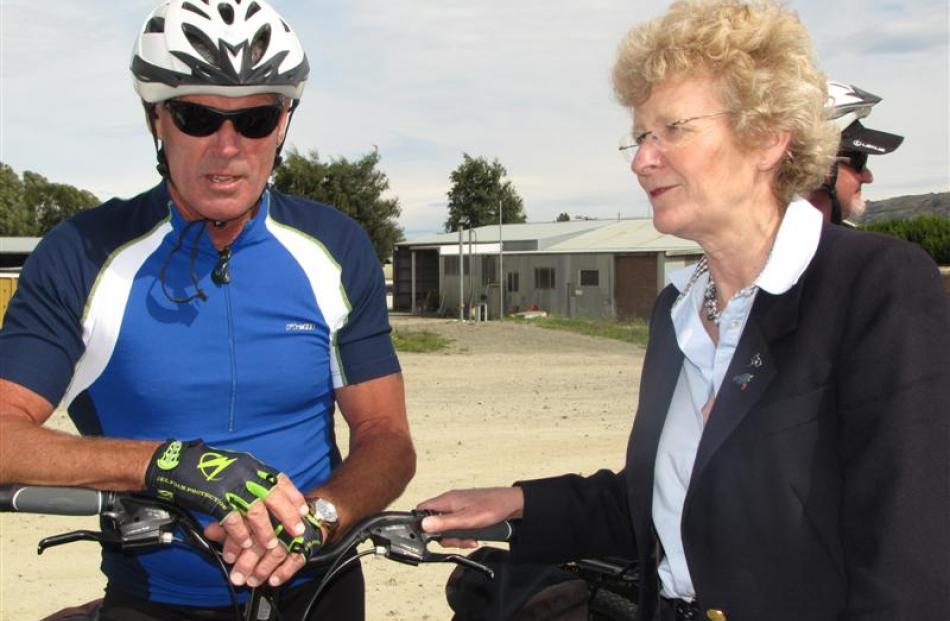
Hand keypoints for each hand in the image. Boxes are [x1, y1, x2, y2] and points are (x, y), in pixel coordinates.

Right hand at [145, 439, 308, 550]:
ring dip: (265, 530)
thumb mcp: (235, 467)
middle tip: (298, 530)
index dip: (293, 496)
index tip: (303, 509)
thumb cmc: (206, 468)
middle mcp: (245, 474)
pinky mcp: (214, 499)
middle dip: (288, 515)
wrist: (175, 464)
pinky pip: (233, 520)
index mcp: (251, 466)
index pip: (280, 480)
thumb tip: (271, 494)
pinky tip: (246, 544)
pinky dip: (241, 534)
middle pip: (273, 496)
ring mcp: (230, 486)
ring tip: (272, 543)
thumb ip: (252, 478)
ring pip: (256, 511)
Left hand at [205, 509, 322, 587]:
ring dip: (264, 568)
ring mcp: (296, 530)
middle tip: (237, 576)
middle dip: (249, 561)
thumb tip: (209, 531)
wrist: (307, 508)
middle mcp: (281, 515)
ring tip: (252, 581)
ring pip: (278, 551)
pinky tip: (273, 580)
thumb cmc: (271, 509)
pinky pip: (297, 559)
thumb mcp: (246, 510)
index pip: (250, 522)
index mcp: (265, 502)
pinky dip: (285, 571)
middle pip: (263, 540)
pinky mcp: (307, 542)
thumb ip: (228, 521)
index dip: (237, 542)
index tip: (228, 558)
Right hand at [417, 486, 523, 547]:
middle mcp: (450, 502)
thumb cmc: (492, 507)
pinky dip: (463, 533)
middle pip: (435, 522)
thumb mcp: (466, 520)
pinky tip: (473, 537)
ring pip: (447, 526)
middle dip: (444, 536)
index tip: (430, 536)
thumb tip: (424, 525)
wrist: (511, 504)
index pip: (422, 510)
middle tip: (457, 541)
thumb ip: (444, 523)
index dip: (421, 524)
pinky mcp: (466, 511)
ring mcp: (458, 506)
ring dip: (456, 537)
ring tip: (468, 539)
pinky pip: (457, 525)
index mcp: (446, 500)